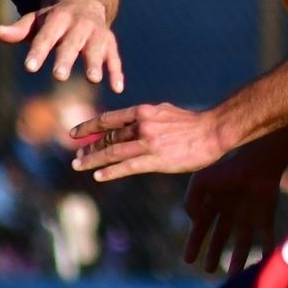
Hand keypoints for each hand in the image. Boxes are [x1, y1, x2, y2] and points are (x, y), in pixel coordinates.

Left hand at [0, 0, 123, 93]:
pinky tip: (118, 88)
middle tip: (58, 76)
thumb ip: (19, 29)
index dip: (38, 51)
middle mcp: (79, 24)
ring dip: (95, 62)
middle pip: (72, 42)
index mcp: (58, 18)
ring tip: (92, 79)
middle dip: (66, 58)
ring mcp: (97, 33)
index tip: (30, 67)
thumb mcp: (37, 19)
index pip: (46, 36)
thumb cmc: (55, 17)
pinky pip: (115, 57)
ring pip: (96, 48)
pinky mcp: (110, 42)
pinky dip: (117, 72)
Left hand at [68, 103, 225, 181]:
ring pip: (112, 152)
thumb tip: (132, 121)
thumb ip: (146, 117)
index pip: (108, 120)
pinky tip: (98, 176)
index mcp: (143, 112)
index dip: (89, 126)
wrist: (213, 131)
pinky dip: (110, 172)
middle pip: (107, 138)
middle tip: (76, 155)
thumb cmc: (192, 123)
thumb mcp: (164, 111)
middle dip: (89, 147)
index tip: (74, 133)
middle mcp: (141, 126)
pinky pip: (126, 167)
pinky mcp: (155, 160)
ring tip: (79, 165)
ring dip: (92, 160)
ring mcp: (147, 143)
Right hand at [183, 147, 286, 276]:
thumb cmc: (227, 170)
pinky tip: (260, 266)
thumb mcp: (200, 182)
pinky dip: (265, 251)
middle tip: (208, 269)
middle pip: (221, 237)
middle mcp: (231, 210)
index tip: (188, 260)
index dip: (194, 243)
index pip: (202, 226)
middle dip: (214, 253)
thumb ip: (191, 201)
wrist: (257, 163)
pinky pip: (266, 238)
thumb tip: (193, 221)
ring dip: (238, 260)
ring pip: (243, 243)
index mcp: (215, 201)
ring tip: (233, 278)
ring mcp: (249, 215)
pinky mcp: (266, 217)